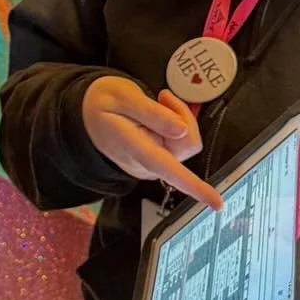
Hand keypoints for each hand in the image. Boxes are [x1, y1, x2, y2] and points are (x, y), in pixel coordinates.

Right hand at [81, 76, 222, 209]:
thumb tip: (181, 129)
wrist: (83, 114)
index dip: (195, 187)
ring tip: (158, 102)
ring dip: (179, 119)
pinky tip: (157, 115)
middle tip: (163, 96)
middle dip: (184, 116)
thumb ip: (153, 113)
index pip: (168, 169)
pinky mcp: (154, 161)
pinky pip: (178, 144)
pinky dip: (174, 126)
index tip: (216, 202)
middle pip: (186, 145)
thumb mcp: (122, 97)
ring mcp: (149, 164)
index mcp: (133, 147)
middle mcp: (144, 162)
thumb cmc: (101, 103)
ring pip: (184, 144)